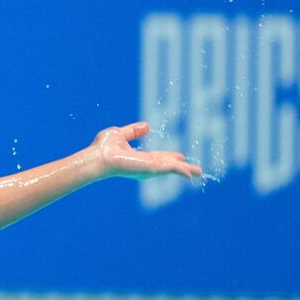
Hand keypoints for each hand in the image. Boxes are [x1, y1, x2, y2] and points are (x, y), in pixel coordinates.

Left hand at [88, 121, 205, 182]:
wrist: (99, 157)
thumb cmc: (103, 148)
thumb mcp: (120, 134)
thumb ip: (133, 131)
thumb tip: (147, 126)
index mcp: (139, 157)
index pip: (158, 157)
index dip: (170, 157)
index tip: (181, 157)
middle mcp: (146, 165)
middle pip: (169, 166)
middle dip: (182, 167)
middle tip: (196, 170)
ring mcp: (150, 168)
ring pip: (173, 168)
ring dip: (187, 170)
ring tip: (200, 172)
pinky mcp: (152, 168)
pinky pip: (172, 169)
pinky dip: (183, 171)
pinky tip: (192, 174)